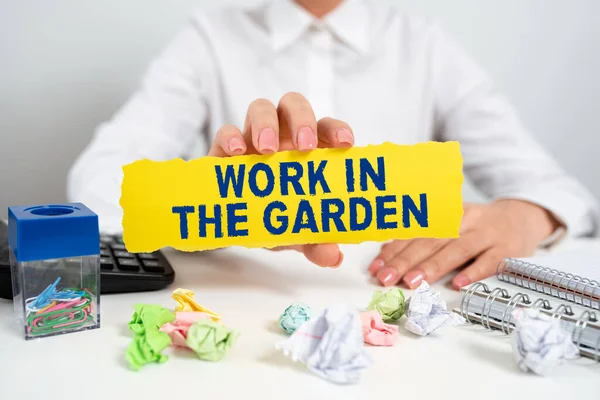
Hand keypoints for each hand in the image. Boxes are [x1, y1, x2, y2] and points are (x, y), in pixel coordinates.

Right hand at [209, 92, 353, 266]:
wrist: (234, 222)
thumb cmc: (273, 214)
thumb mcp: (295, 231)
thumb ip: (315, 241)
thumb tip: (333, 257)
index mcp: (308, 149)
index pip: (327, 128)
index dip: (337, 130)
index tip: (345, 144)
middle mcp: (282, 136)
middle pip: (294, 106)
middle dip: (302, 119)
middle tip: (304, 145)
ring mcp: (253, 137)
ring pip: (261, 108)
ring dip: (266, 123)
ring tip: (267, 149)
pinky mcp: (224, 148)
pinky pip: (226, 131)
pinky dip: (231, 137)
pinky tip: (236, 153)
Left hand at [367, 200, 561, 289]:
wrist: (522, 217)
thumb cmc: (475, 227)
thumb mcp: (448, 225)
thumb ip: (421, 238)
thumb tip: (386, 254)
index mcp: (445, 214)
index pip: (415, 233)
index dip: (393, 251)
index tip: (376, 269)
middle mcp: (464, 221)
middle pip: (431, 241)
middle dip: (406, 261)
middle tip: (387, 279)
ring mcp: (487, 234)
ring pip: (457, 249)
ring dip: (433, 266)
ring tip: (413, 282)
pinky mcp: (508, 249)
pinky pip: (490, 261)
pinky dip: (474, 272)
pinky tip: (458, 284)